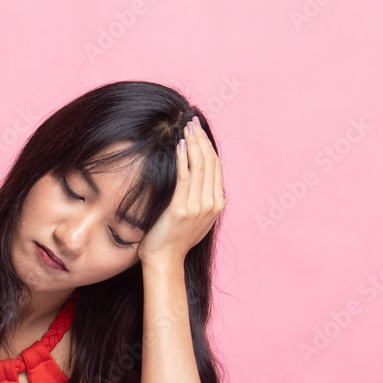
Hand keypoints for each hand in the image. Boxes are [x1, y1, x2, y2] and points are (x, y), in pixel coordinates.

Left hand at [137, 116, 225, 266]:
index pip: (217, 167)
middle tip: (193, 121)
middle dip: (202, 139)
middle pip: (211, 162)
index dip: (209, 146)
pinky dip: (183, 158)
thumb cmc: (174, 240)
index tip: (200, 131)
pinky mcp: (182, 208)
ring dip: (194, 143)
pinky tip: (179, 145)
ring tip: (187, 128)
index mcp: (217, 204)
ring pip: (200, 166)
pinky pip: (185, 177)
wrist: (165, 260)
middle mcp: (212, 203)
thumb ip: (202, 200)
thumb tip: (201, 183)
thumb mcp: (196, 219)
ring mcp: (199, 206)